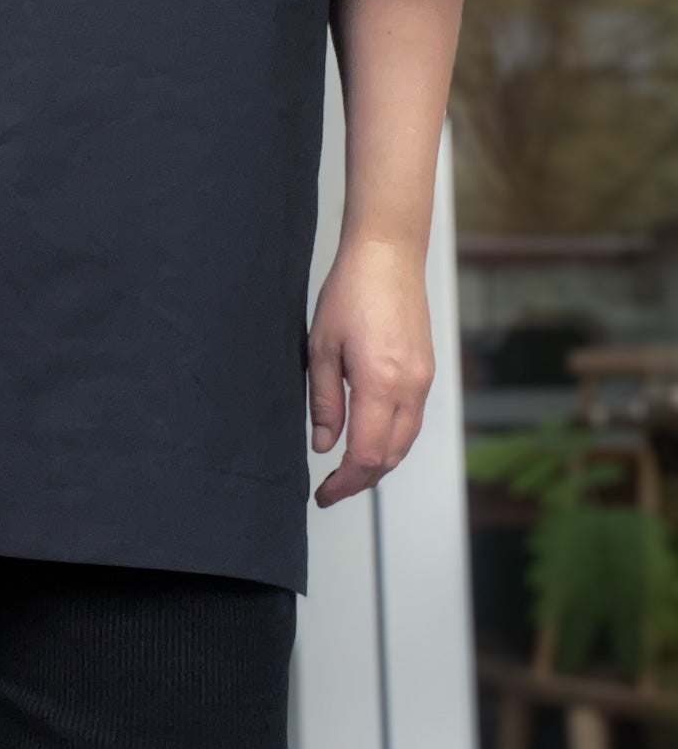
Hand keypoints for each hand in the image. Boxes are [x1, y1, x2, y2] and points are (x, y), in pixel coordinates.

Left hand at [307, 238, 434, 507]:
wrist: (389, 254)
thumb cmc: (351, 291)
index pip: (366, 455)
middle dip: (360, 481)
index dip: (344, 483)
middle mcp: (410, 387)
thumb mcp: (321, 348)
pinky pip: (412, 421)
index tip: (323, 494)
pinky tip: (369, 442)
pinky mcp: (427, 371)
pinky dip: (391, 442)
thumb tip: (323, 445)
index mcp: (380, 383)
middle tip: (330, 490)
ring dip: (377, 465)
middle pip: (390, 456)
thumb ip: (324, 402)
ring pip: (405, 443)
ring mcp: (423, 380)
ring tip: (347, 473)